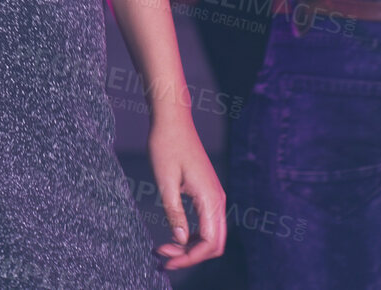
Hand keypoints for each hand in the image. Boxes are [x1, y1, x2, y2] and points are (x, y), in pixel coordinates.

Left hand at [148, 117, 226, 269]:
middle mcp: (217, 199)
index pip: (210, 243)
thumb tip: (182, 241)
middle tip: (163, 256)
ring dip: (191, 247)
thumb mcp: (165, 181)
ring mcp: (214, 196)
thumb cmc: (166, 145)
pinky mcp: (207, 193)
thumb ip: (174, 213)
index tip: (167, 261)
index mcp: (210, 198)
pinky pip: (207, 223)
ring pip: (212, 235)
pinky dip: (193, 235)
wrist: (173, 120)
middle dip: (191, 256)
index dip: (190, 258)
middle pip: (215, 244)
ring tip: (164, 248)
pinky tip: (173, 236)